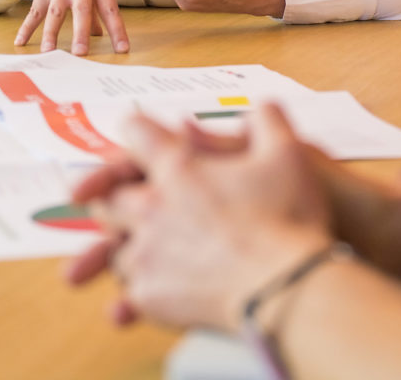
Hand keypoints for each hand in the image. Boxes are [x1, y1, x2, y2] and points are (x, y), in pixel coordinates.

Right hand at [14, 0, 129, 54]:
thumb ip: (98, 7)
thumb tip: (100, 34)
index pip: (111, 11)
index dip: (118, 31)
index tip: (122, 50)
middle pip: (82, 12)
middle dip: (81, 34)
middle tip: (80, 53)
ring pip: (55, 14)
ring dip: (51, 34)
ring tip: (48, 53)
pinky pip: (34, 11)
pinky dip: (27, 28)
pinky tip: (20, 42)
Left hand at [69, 105, 333, 330]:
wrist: (287, 289)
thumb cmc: (290, 218)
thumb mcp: (289, 156)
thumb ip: (268, 122)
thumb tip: (261, 105)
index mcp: (179, 166)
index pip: (136, 132)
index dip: (136, 131)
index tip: (137, 136)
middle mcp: (151, 205)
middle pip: (110, 195)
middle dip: (116, 196)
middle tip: (129, 200)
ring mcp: (146, 252)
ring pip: (116, 246)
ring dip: (129, 244)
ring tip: (150, 250)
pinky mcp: (149, 294)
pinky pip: (130, 290)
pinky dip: (142, 288)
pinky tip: (161, 290)